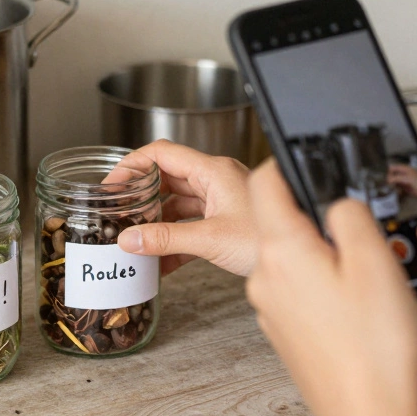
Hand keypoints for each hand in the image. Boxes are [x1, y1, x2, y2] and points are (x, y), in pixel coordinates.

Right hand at [113, 140, 255, 275]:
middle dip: (142, 196)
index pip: (162, 153)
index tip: (113, 183)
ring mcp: (222, 199)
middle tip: (119, 213)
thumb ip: (167, 239)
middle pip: (167, 178)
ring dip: (157, 221)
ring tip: (136, 239)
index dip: (133, 164)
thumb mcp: (210, 239)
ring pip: (178, 203)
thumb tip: (131, 240)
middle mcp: (216, 180)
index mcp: (213, 172)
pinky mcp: (226, 220)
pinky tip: (162, 262)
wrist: (302, 255)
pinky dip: (174, 239)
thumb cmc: (269, 239)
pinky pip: (191, 224)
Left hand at [246, 159, 416, 415]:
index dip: (284, 162)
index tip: (304, 157)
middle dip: (314, 213)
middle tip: (357, 223)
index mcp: (281, 250)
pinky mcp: (284, 332)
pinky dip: (324, 287)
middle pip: (278, 221)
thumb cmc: (373, 347)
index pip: (263, 183)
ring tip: (369, 272)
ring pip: (292, 258)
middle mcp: (265, 277)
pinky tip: (359, 305)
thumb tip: (336, 200)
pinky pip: (300, 292)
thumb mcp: (374, 259)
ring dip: (323, 253)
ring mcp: (271, 308)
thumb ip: (349, 214)